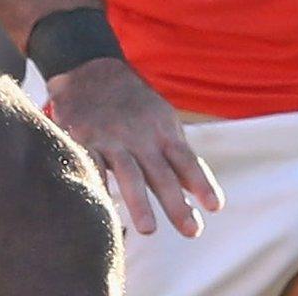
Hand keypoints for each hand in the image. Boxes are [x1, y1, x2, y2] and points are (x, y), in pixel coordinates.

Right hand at [46, 57, 221, 236]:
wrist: (89, 68)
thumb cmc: (132, 103)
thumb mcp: (160, 119)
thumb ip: (176, 153)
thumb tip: (197, 189)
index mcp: (162, 130)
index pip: (187, 160)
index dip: (201, 183)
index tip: (215, 207)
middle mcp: (139, 135)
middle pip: (161, 173)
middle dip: (177, 204)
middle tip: (192, 231)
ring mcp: (110, 137)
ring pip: (128, 172)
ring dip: (139, 202)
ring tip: (149, 230)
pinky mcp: (82, 139)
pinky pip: (92, 165)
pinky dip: (98, 184)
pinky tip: (103, 206)